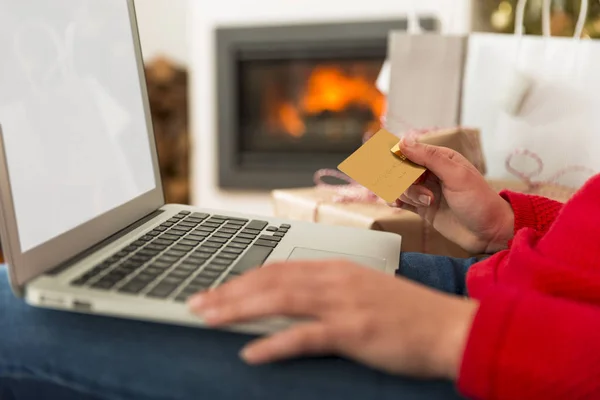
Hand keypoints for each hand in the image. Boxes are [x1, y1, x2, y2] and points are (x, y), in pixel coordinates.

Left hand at [189, 260, 478, 379]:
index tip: (216, 289)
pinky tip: (251, 353)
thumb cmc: (408, 313)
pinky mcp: (354, 330)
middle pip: (270, 281)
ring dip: (238, 310)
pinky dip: (274, 343)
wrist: (448, 327)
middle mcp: (335, 279)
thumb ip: (328, 292)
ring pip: (279, 300)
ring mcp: (344, 303)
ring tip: (208, 319)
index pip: (277, 269)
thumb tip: (293, 300)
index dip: (242, 279)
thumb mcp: (363, 291)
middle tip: (196, 303)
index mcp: (336, 268)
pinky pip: (305, 336)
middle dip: (228, 292)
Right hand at [393, 137, 514, 253]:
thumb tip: (403, 142)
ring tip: (427, 202)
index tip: (401, 172)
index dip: (401, 161)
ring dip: (407, 195)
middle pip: (401, 170)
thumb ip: (429, 157)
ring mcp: (425, 190)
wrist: (488, 232)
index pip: (410, 152)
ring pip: (400, 186)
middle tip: (423, 193)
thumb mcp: (456, 175)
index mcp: (440, 158)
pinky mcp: (422, 207)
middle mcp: (431, 172)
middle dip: (405, 182)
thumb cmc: (479, 201)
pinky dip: (396, 202)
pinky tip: (399, 205)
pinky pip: (400, 200)